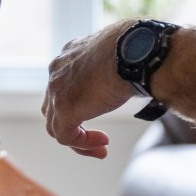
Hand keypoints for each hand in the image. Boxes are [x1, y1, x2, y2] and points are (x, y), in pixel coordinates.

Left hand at [42, 19, 136, 158]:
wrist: (136, 52)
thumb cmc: (138, 49)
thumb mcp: (123, 55)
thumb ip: (120, 66)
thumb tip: (140, 70)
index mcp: (72, 53)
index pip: (66, 84)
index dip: (83, 103)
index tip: (104, 109)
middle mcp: (59, 69)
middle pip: (56, 105)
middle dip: (76, 124)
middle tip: (99, 137)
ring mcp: (57, 89)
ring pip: (57, 124)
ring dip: (79, 139)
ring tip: (102, 147)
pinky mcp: (64, 109)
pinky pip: (65, 136)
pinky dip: (82, 144)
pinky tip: (102, 144)